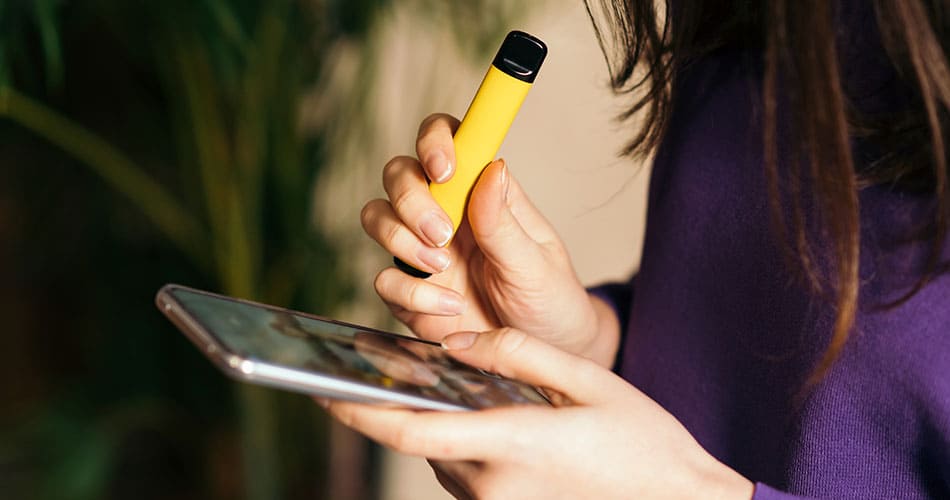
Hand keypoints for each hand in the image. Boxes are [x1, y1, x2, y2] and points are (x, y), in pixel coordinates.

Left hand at [324, 328, 753, 499]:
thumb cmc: (643, 444)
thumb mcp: (588, 381)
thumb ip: (518, 353)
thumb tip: (459, 342)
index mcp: (511, 445)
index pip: (411, 433)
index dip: (357, 413)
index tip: (321, 391)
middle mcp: (493, 486)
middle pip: (423, 441)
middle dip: (410, 405)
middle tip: (412, 365)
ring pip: (444, 459)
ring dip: (441, 425)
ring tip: (464, 388)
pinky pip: (468, 476)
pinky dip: (464, 445)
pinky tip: (491, 419)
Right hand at [361, 113, 618, 364]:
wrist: (543, 357)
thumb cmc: (549, 301)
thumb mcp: (537, 265)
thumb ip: (505, 223)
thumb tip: (493, 167)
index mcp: (482, 193)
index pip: (449, 140)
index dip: (435, 141)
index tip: (444, 169)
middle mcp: (446, 214)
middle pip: (400, 174)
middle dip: (411, 199)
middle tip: (442, 234)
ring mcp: (423, 252)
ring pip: (377, 217)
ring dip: (401, 240)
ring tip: (442, 268)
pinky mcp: (410, 293)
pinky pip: (384, 281)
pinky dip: (411, 294)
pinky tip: (450, 309)